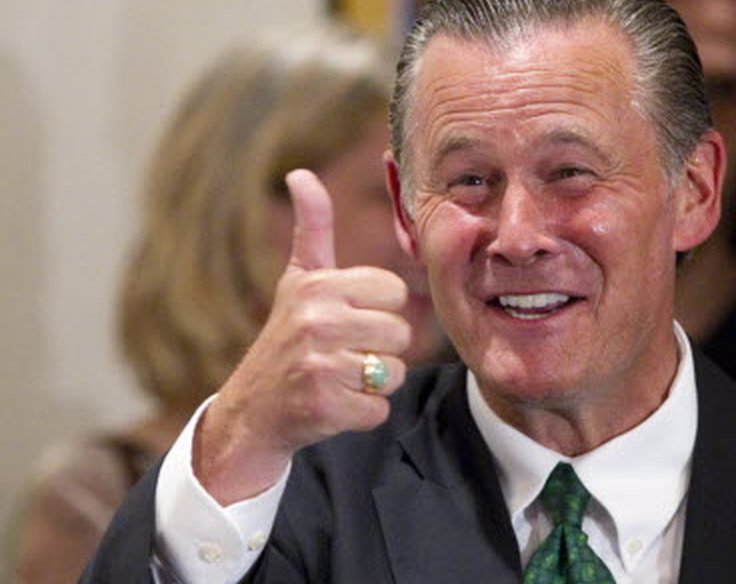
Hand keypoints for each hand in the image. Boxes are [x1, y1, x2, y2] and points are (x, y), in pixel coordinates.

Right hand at [194, 169, 410, 503]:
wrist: (252, 410)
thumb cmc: (286, 337)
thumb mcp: (297, 280)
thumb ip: (311, 228)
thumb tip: (300, 173)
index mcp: (318, 286)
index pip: (394, 292)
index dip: (380, 310)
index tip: (350, 319)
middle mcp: (316, 321)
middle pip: (401, 334)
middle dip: (381, 350)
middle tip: (344, 354)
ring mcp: (319, 365)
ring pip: (394, 372)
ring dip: (374, 383)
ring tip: (339, 377)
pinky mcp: (324, 406)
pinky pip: (379, 408)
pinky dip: (363, 413)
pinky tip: (334, 404)